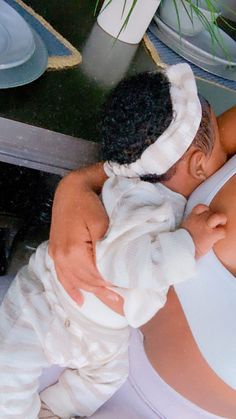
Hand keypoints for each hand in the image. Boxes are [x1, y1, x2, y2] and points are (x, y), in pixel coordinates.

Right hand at [48, 168, 122, 312]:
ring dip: (92, 292)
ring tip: (110, 301)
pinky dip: (71, 289)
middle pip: (86, 281)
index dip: (111, 284)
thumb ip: (104, 248)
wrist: (69, 189)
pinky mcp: (56, 252)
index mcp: (74, 251)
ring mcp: (57, 256)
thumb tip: (110, 270)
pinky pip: (62, 276)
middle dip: (104, 291)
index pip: (96, 276)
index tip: (126, 290)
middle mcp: (63, 257)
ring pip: (75, 281)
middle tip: (122, 300)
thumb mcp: (101, 223)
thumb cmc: (87, 203)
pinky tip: (79, 300)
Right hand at [181, 204, 226, 258]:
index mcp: (192, 217)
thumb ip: (190, 224)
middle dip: (214, 218)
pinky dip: (221, 235)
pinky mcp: (210, 235)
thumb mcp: (183, 228)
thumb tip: (195, 228)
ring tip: (218, 230)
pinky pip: (222, 232)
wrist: (180, 249)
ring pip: (220, 217)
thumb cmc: (181, 242)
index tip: (206, 218)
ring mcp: (205, 226)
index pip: (201, 207)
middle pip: (212, 212)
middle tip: (213, 226)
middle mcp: (199, 219)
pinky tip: (216, 239)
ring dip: (221, 222)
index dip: (206, 211)